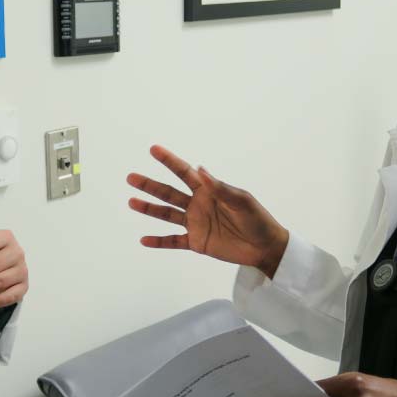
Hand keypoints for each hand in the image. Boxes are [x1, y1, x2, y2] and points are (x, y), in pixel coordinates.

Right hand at [127, 145, 289, 277]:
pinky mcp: (196, 242)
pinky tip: (144, 240)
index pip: (184, 172)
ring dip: (149, 209)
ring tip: (131, 202)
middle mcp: (198, 204)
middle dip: (150, 185)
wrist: (265, 247)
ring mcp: (195, 224)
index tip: (154, 149)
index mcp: (208, 190)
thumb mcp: (241, 201)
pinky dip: (159, 242)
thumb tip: (200, 169)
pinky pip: (173, 241)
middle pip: (168, 193)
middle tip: (131, 177)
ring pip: (166, 214)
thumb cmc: (257, 219)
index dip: (169, 160)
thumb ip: (220, 188)